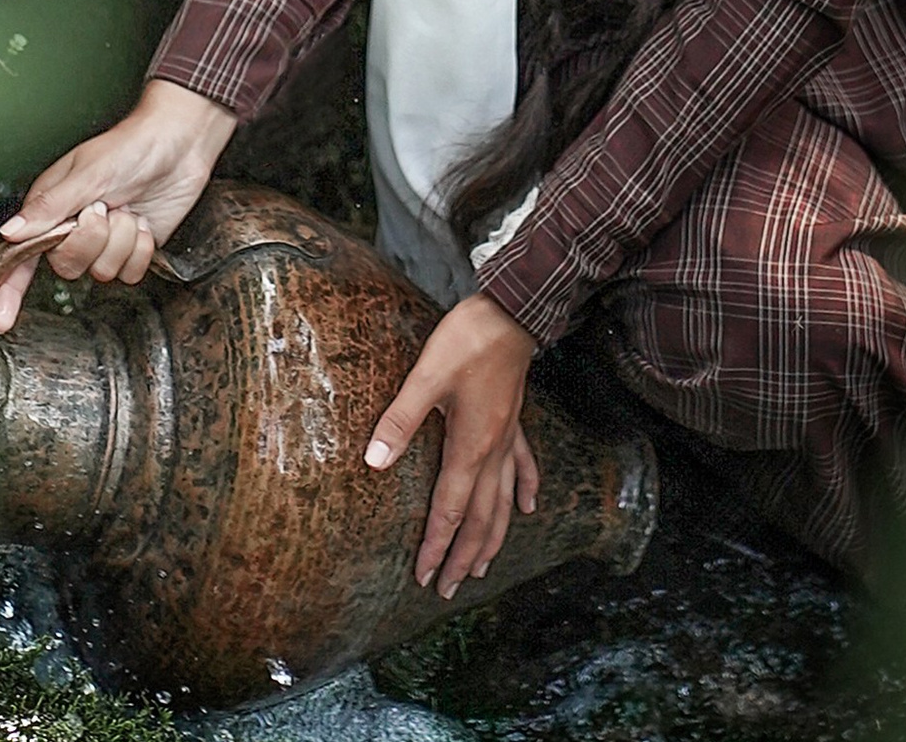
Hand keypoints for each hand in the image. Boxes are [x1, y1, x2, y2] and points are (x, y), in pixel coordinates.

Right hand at [0, 79, 236, 333]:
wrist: (179, 145)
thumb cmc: (130, 146)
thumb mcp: (87, 173)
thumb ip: (49, 207)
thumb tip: (9, 233)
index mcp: (53, 207)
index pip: (22, 254)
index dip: (10, 288)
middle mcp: (75, 227)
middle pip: (66, 265)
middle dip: (90, 240)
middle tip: (103, 209)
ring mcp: (105, 241)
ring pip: (101, 271)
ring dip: (120, 240)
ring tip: (127, 210)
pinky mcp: (132, 249)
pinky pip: (129, 274)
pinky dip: (140, 249)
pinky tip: (144, 223)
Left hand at [365, 293, 540, 600]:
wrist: (510, 315)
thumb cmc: (466, 342)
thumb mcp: (425, 378)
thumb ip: (400, 420)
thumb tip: (374, 461)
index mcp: (470, 447)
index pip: (450, 510)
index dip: (437, 546)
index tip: (426, 577)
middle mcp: (493, 452)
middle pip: (480, 519)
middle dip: (464, 557)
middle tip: (450, 590)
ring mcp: (508, 439)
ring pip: (504, 503)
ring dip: (493, 538)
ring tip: (484, 568)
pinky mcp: (515, 422)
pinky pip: (524, 467)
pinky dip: (527, 491)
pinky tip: (531, 508)